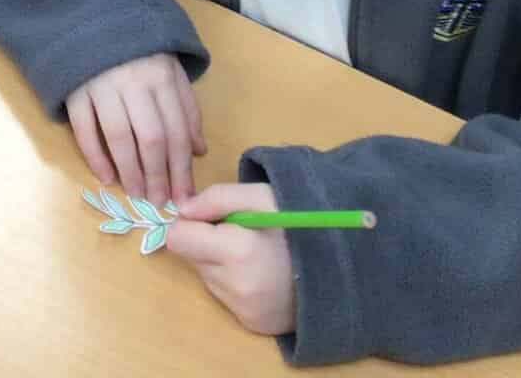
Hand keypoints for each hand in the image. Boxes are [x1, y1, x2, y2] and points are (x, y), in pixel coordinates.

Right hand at [64, 53, 205, 205]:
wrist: (94, 19)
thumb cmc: (139, 52)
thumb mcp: (171, 71)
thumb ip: (186, 109)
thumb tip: (198, 151)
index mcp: (161, 77)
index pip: (176, 131)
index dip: (182, 168)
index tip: (186, 197)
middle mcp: (133, 82)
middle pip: (150, 137)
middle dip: (157, 176)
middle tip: (160, 203)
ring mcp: (102, 85)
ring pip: (118, 136)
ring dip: (129, 171)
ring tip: (137, 195)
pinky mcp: (75, 89)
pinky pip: (84, 128)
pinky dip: (94, 156)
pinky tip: (105, 177)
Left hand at [165, 183, 295, 336]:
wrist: (342, 269)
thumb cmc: (302, 224)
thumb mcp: (262, 196)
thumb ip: (217, 198)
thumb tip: (182, 210)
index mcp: (238, 251)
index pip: (178, 238)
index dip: (190, 223)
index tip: (210, 217)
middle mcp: (237, 287)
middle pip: (191, 257)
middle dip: (206, 242)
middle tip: (241, 234)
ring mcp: (245, 310)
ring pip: (207, 277)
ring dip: (221, 262)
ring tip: (256, 254)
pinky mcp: (252, 324)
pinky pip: (224, 297)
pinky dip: (235, 282)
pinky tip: (261, 274)